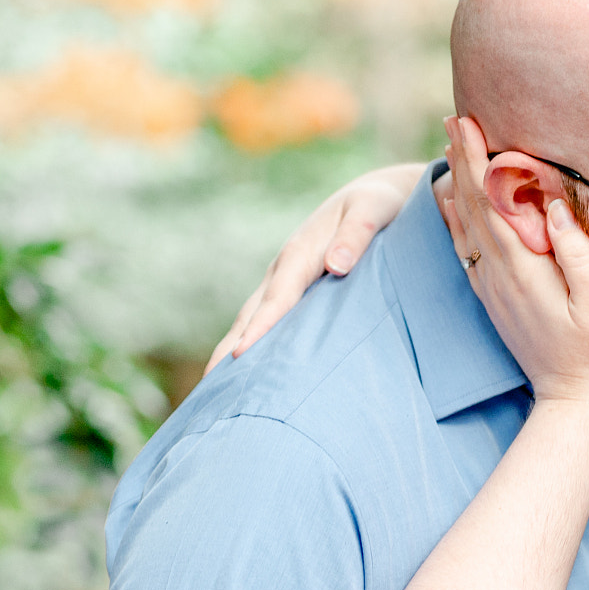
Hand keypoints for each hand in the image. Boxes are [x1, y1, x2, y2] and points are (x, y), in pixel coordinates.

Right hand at [206, 162, 425, 372]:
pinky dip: (251, 346)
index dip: (260, 328)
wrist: (375, 198)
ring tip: (213, 391)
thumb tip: (336, 265)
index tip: (241, 356)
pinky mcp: (292, 293)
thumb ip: (357, 234)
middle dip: (229, 349)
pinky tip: (244, 375)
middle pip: (251, 315)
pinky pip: (266, 321)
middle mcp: (284, 270)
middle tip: (209, 387)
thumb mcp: (373, 210)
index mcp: (301, 253)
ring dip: (232, 352)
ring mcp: (283, 282)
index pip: (278, 298)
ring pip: (251, 320)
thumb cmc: (379, 205)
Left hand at [440, 116, 588, 409]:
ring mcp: (493, 288)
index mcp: (524, 268)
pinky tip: (451, 203)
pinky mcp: (495, 299)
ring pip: (465, 225)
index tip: (469, 121)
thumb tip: (556, 206)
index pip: (492, 201)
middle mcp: (499, 274)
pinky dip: (455, 220)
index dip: (479, 159)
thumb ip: (577, 255)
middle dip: (462, 159)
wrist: (576, 401)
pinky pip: (466, 250)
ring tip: (450, 147)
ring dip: (456, 184)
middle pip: (472, 206)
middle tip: (453, 117)